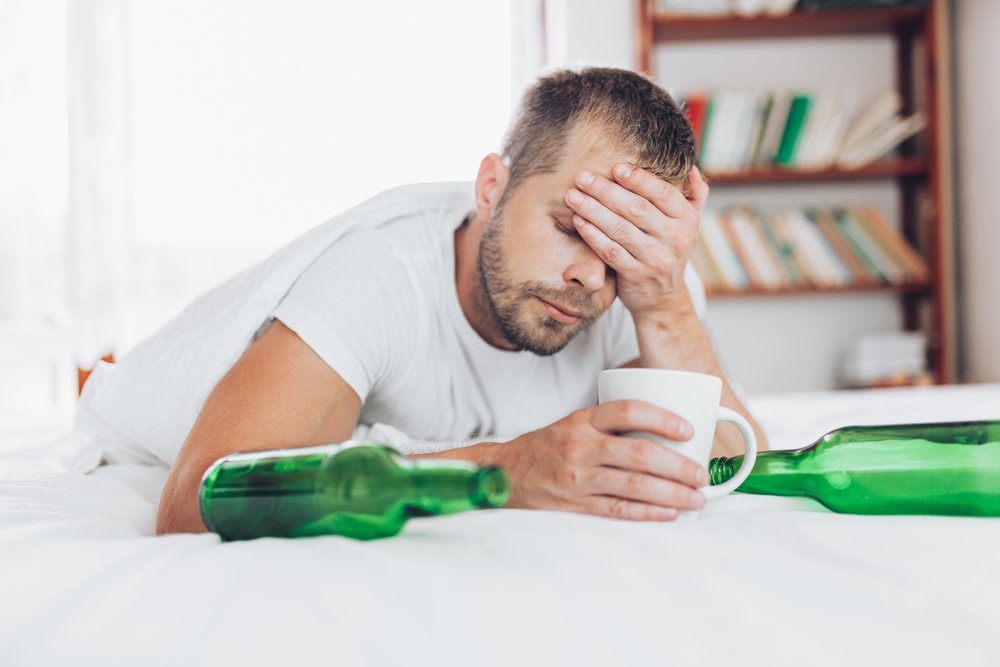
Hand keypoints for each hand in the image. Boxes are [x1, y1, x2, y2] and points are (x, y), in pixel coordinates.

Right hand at [499, 400, 708, 520]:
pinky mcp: (574, 505)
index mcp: (583, 420)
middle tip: (701, 474)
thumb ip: (610, 425)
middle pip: (639, 453)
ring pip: (633, 485)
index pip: (628, 410)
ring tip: (695, 498)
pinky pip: (617, 510)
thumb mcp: (574, 424)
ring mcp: (577, 478)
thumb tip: (663, 434)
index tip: (687, 430)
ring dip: (671, 493)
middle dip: (678, 466)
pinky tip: (667, 513)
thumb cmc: (548, 448)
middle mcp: (580, 446)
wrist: (504, 473)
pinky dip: (646, 512)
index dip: (662, 418)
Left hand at [565, 165, 708, 319]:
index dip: (639, 179)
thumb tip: (690, 167)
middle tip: (582, 177)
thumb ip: (693, 195)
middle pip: (637, 209)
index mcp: (687, 220)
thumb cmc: (668, 251)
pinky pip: (611, 251)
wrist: (663, 299)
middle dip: (606, 191)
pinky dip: (593, 235)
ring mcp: (656, 259)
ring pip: (621, 229)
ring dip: (593, 210)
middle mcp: (675, 239)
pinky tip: (578, 221)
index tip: (616, 167)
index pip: (663, 193)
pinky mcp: (636, 276)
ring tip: (573, 196)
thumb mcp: (688, 225)